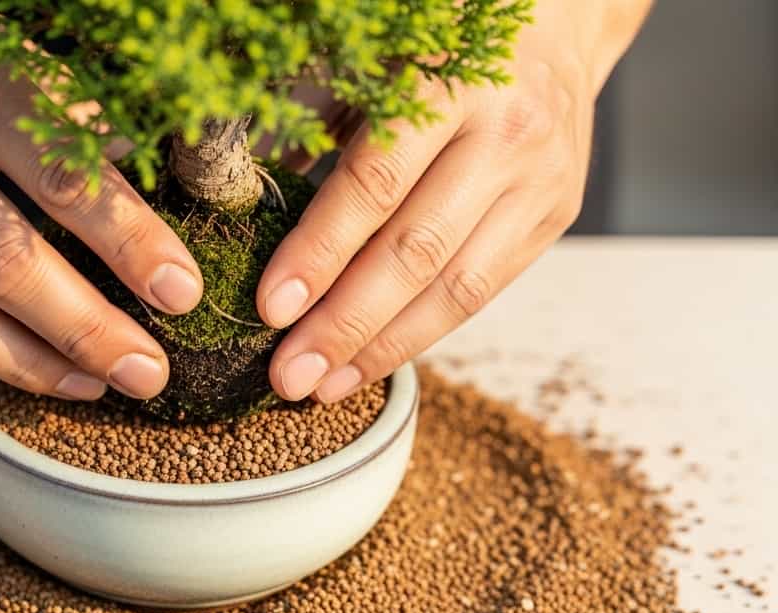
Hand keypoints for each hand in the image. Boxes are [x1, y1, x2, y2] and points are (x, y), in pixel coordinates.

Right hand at [0, 0, 204, 400]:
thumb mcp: (2, 45)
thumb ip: (69, 112)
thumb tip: (158, 187)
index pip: (59, 180)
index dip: (129, 244)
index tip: (182, 292)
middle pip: (6, 265)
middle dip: (89, 330)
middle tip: (151, 373)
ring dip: (32, 366)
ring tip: (97, 388)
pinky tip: (31, 372)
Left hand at [255, 0, 650, 402]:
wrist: (555, 25)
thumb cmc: (438, 48)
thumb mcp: (374, 69)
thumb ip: (320, 138)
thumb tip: (246, 219)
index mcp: (450, 85)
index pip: (375, 185)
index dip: (320, 253)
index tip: (271, 307)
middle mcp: (506, 136)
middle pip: (416, 252)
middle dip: (345, 324)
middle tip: (288, 376)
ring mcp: (540, 182)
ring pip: (456, 289)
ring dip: (381, 349)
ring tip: (322, 387)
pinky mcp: (554, 219)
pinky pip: (480, 294)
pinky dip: (420, 335)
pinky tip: (370, 363)